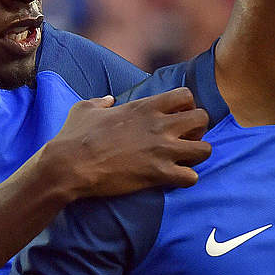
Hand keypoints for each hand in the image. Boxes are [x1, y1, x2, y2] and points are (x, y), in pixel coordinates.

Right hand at [35, 87, 210, 200]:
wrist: (70, 165)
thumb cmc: (75, 136)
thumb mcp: (85, 108)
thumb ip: (100, 101)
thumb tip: (107, 99)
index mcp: (145, 106)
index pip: (186, 96)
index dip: (186, 106)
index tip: (176, 116)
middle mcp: (159, 125)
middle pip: (203, 119)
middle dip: (199, 129)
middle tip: (185, 139)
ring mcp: (161, 150)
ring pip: (205, 149)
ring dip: (198, 155)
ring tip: (185, 160)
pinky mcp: (158, 174)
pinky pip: (192, 177)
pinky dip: (187, 179)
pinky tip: (174, 178)